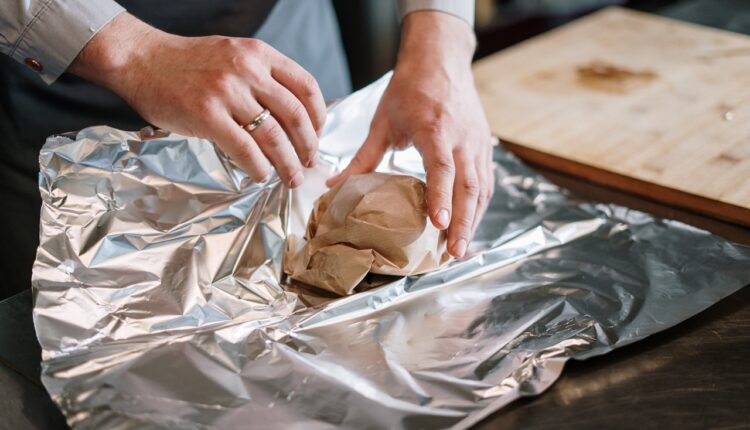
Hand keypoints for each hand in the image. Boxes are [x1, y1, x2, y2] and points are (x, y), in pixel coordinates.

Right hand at [70, 13, 325, 186]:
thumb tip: (292, 117)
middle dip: (308, 145)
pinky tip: (260, 175)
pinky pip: (244, 148)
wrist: (141, 59)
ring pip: (273, 135)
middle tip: (310, 163)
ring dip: (287, 163)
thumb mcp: (234, 55)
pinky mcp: (206, 115)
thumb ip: (262, 77)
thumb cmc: (188, 63)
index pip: (306, 87)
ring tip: (292, 178)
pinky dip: (258, 167)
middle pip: (295, 115)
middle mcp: (247, 69)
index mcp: (259, 54)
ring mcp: (227, 92)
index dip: (319, 117)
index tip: (318, 135)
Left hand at [327, 12, 493, 257]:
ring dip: (473, 220)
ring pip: (481, 188)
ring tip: (461, 249)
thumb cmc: (410, 89)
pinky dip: (479, 206)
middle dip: (463, 223)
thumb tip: (334, 186)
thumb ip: (363, 158)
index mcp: (435, 129)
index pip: (442, 169)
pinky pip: (486, 181)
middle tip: (454, 253)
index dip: (441, 197)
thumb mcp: (382, 121)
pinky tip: (469, 225)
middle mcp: (462, 138)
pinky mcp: (483, 146)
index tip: (438, 224)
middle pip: (469, 186)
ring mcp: (477, 143)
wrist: (441, 59)